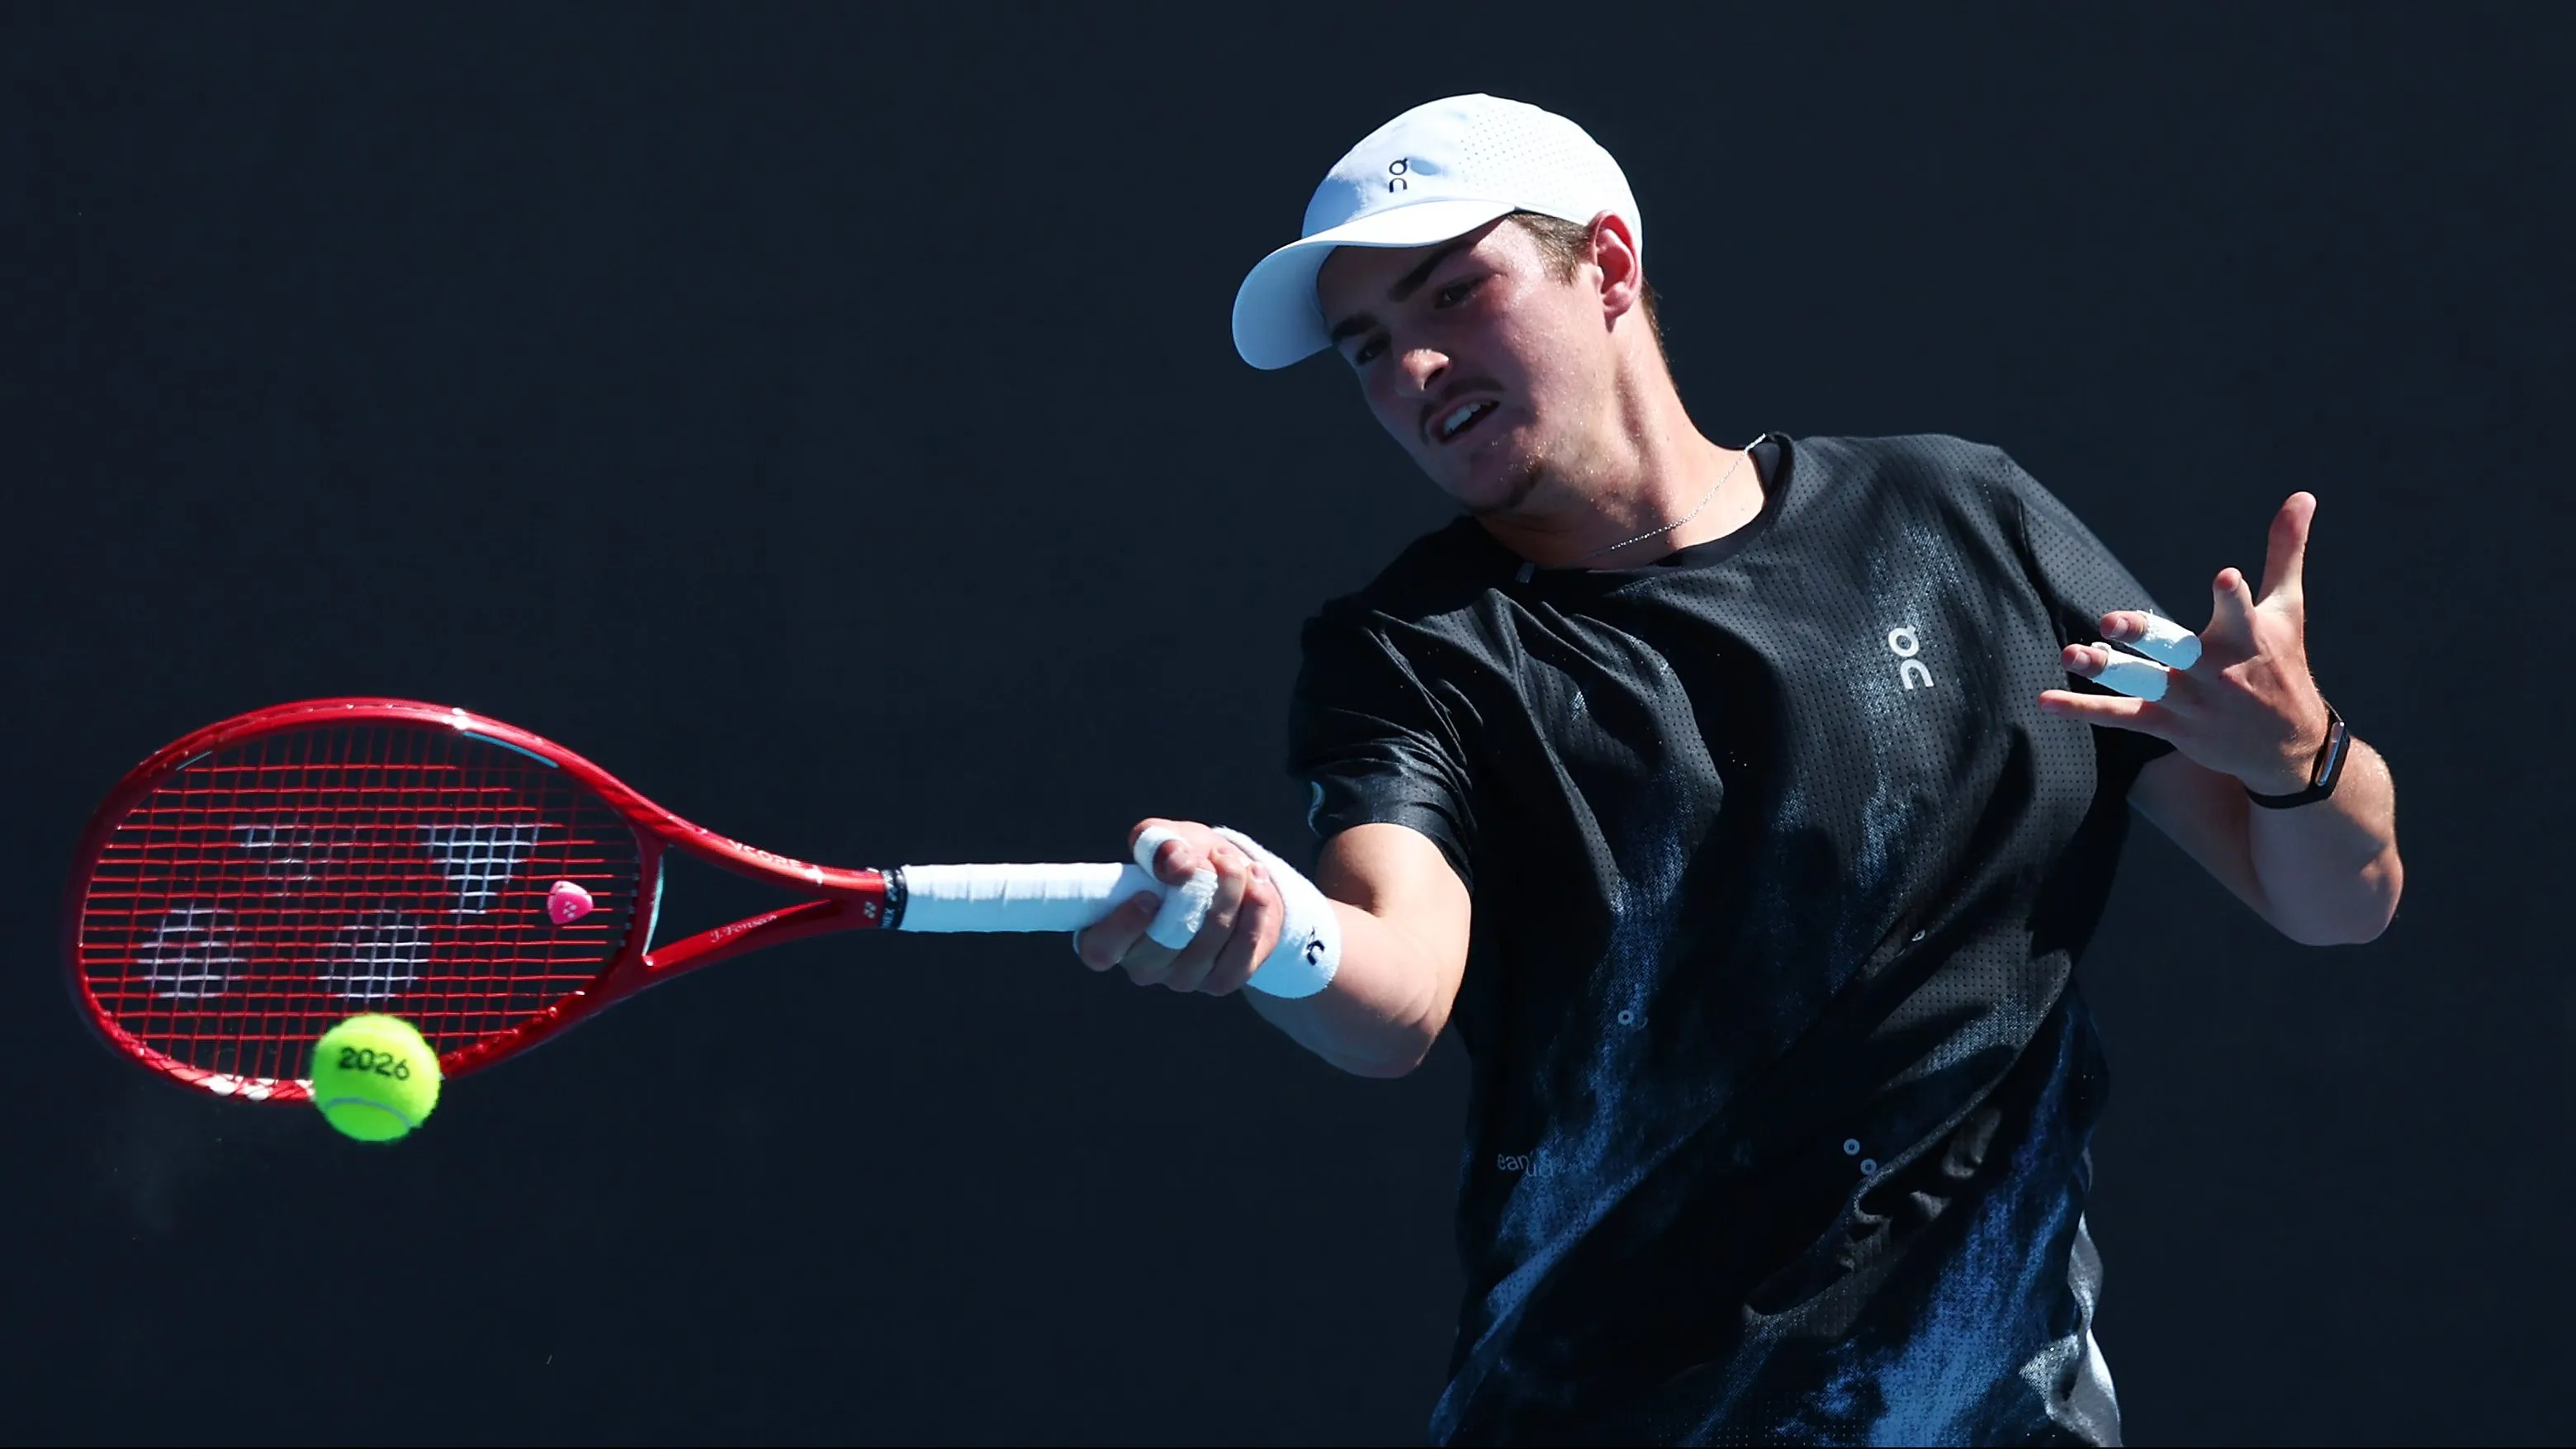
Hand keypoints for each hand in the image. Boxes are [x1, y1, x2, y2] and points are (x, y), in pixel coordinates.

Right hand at [1072, 818, 1282, 994]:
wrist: (1232, 877)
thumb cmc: (1183, 859)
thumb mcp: (1166, 838)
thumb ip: (1159, 843)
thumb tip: (1175, 864)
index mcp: (1110, 934)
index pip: (1100, 950)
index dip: (1122, 926)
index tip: (1149, 894)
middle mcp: (1142, 964)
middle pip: (1166, 941)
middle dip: (1198, 892)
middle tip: (1217, 857)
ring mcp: (1181, 978)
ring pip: (1208, 942)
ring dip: (1231, 894)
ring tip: (1237, 863)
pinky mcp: (1219, 981)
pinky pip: (1241, 953)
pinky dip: (1255, 913)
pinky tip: (1258, 885)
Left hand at [2039, 492, 2333, 793]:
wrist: (2287, 748)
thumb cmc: (2283, 665)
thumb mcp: (2288, 609)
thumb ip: (2285, 551)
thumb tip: (2302, 494)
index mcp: (2247, 638)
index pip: (2240, 612)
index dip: (2232, 596)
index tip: (2225, 577)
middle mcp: (2216, 671)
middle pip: (2176, 650)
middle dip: (2145, 635)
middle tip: (2112, 621)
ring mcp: (2189, 701)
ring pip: (2141, 683)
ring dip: (2104, 670)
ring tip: (2069, 654)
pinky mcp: (2168, 726)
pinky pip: (2121, 716)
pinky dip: (2082, 709)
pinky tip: (2045, 700)